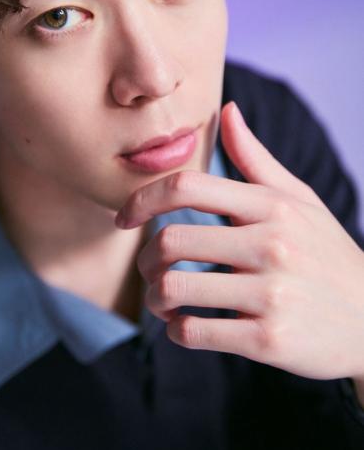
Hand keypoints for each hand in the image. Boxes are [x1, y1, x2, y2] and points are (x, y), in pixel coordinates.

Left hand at [115, 101, 363, 380]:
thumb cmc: (325, 253)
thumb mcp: (298, 200)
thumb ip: (254, 158)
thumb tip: (225, 110)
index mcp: (272, 206)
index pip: (187, 186)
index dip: (141, 199)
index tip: (123, 217)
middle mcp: (272, 245)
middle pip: (170, 241)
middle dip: (145, 258)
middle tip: (149, 268)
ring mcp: (272, 294)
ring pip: (174, 288)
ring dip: (155, 298)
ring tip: (163, 299)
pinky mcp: (269, 340)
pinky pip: (194, 332)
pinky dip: (176, 330)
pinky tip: (184, 325)